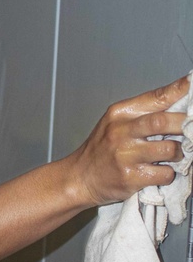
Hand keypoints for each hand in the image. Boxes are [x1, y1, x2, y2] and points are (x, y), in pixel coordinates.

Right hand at [66, 77, 188, 207]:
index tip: (192, 84)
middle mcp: (121, 132)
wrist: (80, 177)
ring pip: (169, 149)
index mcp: (120, 113)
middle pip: (162, 122)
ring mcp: (125, 155)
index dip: (178, 90)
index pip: (155, 97)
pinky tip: (161, 170)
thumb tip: (177, 99)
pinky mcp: (130, 177)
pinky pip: (164, 173)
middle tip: (192, 128)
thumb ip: (144, 111)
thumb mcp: (116, 122)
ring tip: (175, 154)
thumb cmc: (101, 149)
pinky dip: (169, 173)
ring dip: (180, 153)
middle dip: (185, 125)